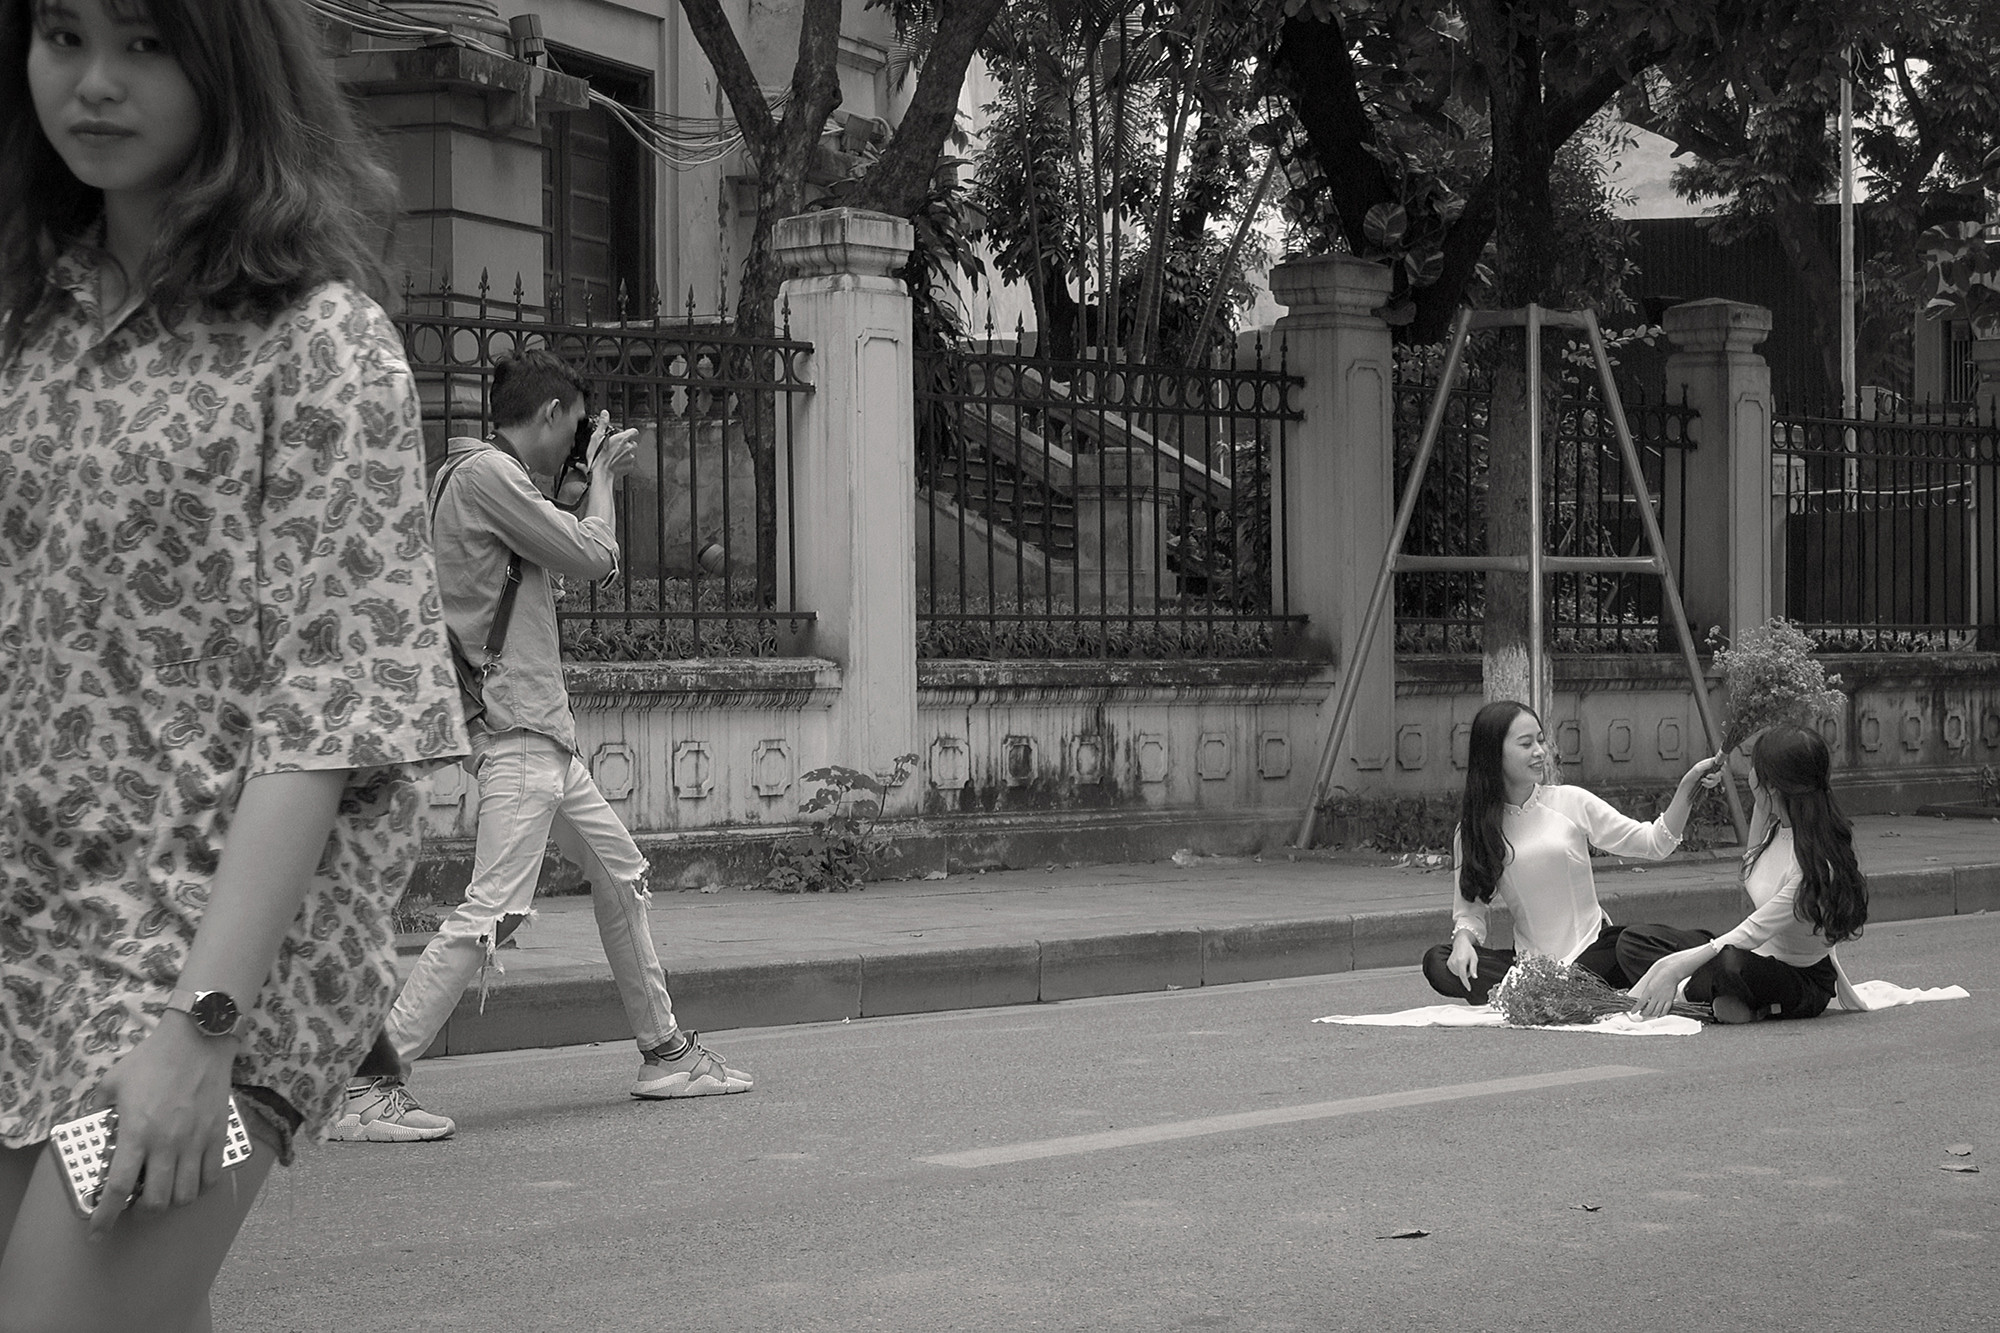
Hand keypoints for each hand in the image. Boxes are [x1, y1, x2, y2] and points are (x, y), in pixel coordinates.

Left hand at [85, 1014, 237, 1237]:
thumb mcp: (112, 1082)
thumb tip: (93, 1126)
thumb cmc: (152, 1060)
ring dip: (172, 1202)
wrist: (198, 1041)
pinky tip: (191, 1179)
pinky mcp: (217, 1135)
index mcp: (136, 1134)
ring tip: (166, 1193)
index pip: (119, 1188)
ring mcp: (196, 1141)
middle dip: (143, 1213)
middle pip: (157, 1202)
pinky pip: (211, 1176)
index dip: (106, 1217)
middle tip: (137, 1206)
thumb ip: (99, 1110)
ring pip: (186, 1195)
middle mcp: (166, 1144)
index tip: (97, 1232)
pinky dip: (199, 1187)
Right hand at [589, 425, 638, 482]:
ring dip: (625, 453)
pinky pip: (629, 463)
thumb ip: (603, 423)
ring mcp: (630, 458)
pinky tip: (615, 462)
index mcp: (622, 439)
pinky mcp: (629, 467)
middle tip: (616, 446)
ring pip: (631, 453)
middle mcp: (628, 448)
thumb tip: (605, 413)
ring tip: (614, 455)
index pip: (634, 431)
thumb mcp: (597, 437)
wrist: (600, 473)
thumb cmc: (597, 456)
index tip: (625, 434)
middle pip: (632, 442)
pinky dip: (624, 462)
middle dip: (626, 444)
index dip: (630, 432)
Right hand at [1447, 933, 1479, 990]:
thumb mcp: (1474, 959)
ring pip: (1457, 974)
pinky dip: (1458, 970)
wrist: (1460, 944)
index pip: (1463, 975)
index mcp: (1461, 961)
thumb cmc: (1469, 950)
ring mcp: (1450, 963)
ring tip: (1464, 963)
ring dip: (1462, 972)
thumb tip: (1474, 977)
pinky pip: (1454, 971)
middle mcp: (1454, 962)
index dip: (1466, 983)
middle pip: (1461, 975)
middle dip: (1466, 973)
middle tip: (1469, 965)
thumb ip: (1473, 968)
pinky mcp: (1448, 964)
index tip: (1469, 988)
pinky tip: (1460, 963)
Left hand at [1626, 964, 1682, 1019]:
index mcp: (1649, 991)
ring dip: (1651, 1014)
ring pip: (1656, 1011)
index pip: (1640, 1003)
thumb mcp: (1649, 982)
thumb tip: (1643, 998)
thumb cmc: (1661, 975)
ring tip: (1648, 1014)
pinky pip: (1665, 1010)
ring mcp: (1663, 999)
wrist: (1671, 974)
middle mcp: (1656, 996)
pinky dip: (1661, 1014)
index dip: (1636, 1009)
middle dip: (1643, 1013)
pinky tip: (1659, 1015)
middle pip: (1648, 1009)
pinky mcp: (1669, 1000)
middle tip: (1641, 1013)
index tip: (1633, 1011)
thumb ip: (1646, 991)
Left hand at [1681, 751, 1724, 793]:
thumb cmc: (1691, 775)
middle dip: (1715, 775)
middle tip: (1708, 776)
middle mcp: (1711, 768)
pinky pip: (1715, 784)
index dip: (1722, 765)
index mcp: (1709, 763)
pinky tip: (1703, 784)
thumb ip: (1706, 765)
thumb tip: (1713, 760)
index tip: (1721, 769)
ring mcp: (1712, 775)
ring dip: (1710, 781)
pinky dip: (1709, 785)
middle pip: (1721, 771)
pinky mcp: (1711, 781)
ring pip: (1718, 779)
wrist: (1688, 784)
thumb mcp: (1698, 769)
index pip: (1719, 761)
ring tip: (1703, 780)